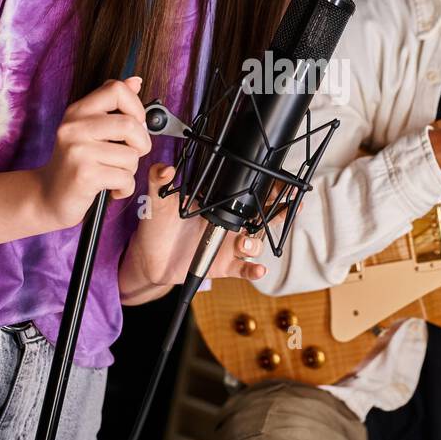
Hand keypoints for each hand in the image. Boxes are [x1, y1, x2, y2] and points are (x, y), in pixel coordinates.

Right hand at [34, 76, 151, 228]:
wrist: (47, 197)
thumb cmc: (75, 164)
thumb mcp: (89, 130)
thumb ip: (111, 107)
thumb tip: (135, 81)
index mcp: (77, 112)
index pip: (116, 89)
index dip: (136, 106)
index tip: (136, 124)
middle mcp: (74, 127)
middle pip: (130, 124)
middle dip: (141, 144)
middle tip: (132, 154)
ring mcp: (77, 151)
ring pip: (131, 155)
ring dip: (131, 170)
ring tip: (114, 174)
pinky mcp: (84, 175)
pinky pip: (125, 178)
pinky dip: (125, 188)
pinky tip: (112, 189)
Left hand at [123, 162, 304, 293]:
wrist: (150, 258)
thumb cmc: (158, 226)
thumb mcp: (159, 202)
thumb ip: (160, 183)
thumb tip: (164, 169)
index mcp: (218, 203)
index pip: (247, 192)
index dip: (268, 186)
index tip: (281, 181)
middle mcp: (229, 223)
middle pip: (262, 216)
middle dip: (280, 211)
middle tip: (291, 205)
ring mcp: (228, 245)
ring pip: (255, 243)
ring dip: (255, 243)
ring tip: (245, 244)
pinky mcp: (224, 266)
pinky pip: (244, 269)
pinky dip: (253, 270)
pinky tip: (257, 269)